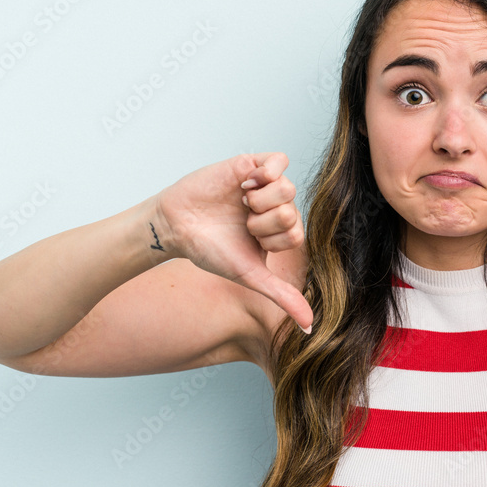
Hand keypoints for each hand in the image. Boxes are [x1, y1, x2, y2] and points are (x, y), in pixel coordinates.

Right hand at [153, 153, 312, 332]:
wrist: (176, 227)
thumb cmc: (210, 251)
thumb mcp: (250, 276)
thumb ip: (283, 296)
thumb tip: (310, 326)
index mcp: (279, 232)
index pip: (297, 234)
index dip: (271, 239)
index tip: (249, 239)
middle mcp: (275, 208)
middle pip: (292, 211)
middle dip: (262, 222)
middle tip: (241, 220)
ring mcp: (265, 185)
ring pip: (288, 188)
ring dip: (261, 201)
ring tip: (241, 202)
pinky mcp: (251, 163)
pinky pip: (279, 160)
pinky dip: (267, 172)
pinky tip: (247, 184)